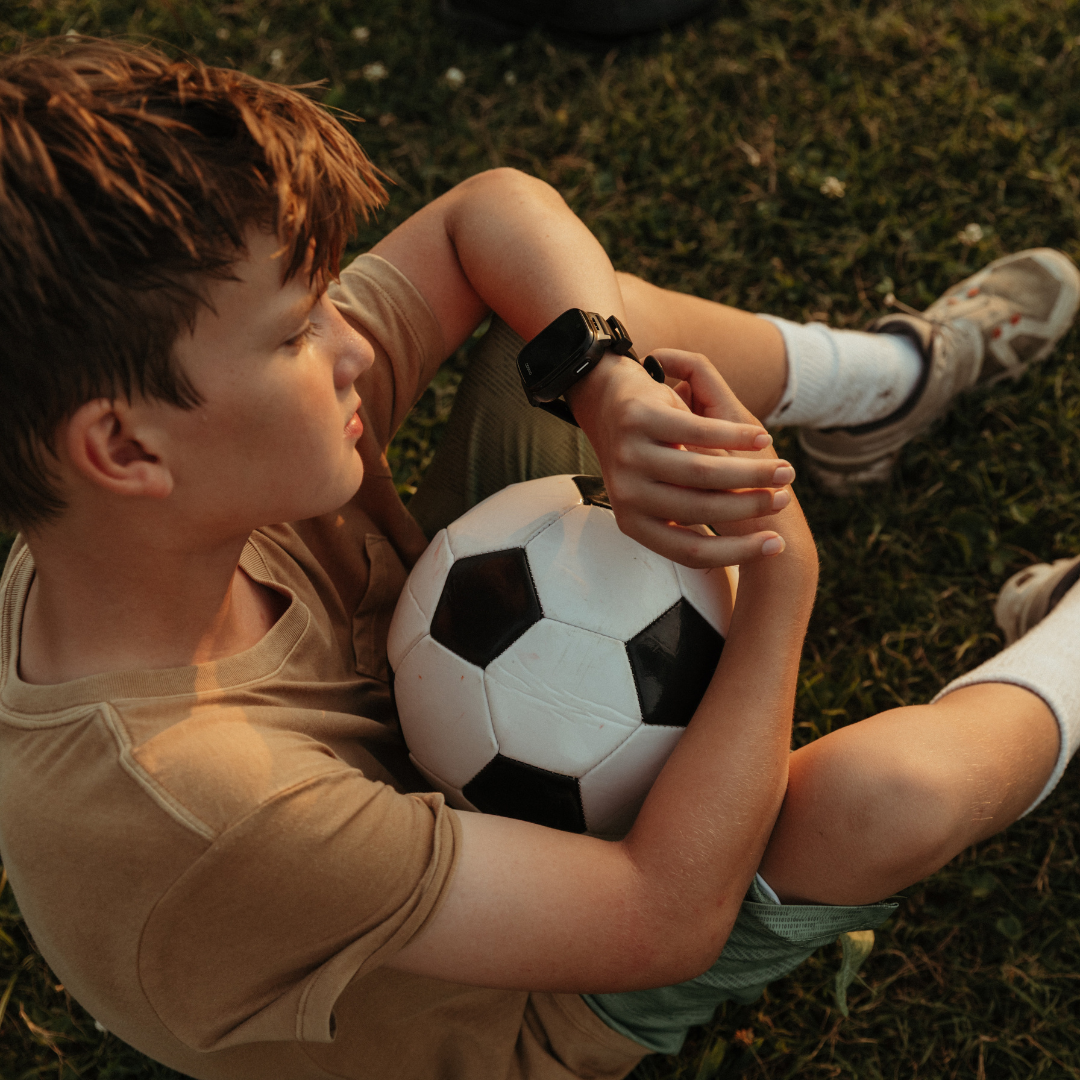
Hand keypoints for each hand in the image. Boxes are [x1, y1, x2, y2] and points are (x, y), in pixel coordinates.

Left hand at [567, 347, 795, 567]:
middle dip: (752, 505)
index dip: (737, 552)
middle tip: (785, 499)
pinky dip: (736, 436)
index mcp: (633, 522)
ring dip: (751, 472)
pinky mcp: (640, 418)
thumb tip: (739, 552)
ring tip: (784, 472)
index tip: (777, 545)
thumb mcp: (660, 492)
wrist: (606, 399)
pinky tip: (762, 438)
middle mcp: (626, 493)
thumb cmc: (649, 456)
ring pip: (703, 471)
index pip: (690, 550)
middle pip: (701, 509)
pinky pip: (698, 430)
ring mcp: (629, 455)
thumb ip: (689, 517)